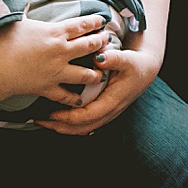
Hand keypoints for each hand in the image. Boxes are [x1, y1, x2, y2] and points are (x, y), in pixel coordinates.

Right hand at [0, 14, 108, 102]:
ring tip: (101, 73)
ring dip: (95, 73)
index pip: (81, 25)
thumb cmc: (3, 40)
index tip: (102, 20)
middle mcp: (61, 52)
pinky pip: (66, 96)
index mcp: (55, 32)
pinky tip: (80, 100)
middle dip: (100, 42)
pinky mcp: (48, 88)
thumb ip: (25, 5)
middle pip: (89, 46)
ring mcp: (57, 71)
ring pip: (85, 74)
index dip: (94, 21)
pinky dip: (74, 99)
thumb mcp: (18, 18)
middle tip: (107, 40)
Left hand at [37, 44, 160, 135]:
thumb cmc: (136, 64)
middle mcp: (109, 111)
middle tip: (40, 120)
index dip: (69, 117)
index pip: (88, 116)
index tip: (52, 113)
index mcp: (113, 101)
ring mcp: (106, 113)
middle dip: (60, 127)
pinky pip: (85, 123)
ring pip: (82, 129)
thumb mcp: (128, 59)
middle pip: (82, 128)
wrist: (147, 69)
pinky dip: (70, 124)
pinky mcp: (103, 111)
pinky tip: (58, 120)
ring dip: (63, 127)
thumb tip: (100, 58)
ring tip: (45, 122)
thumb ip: (114, 58)